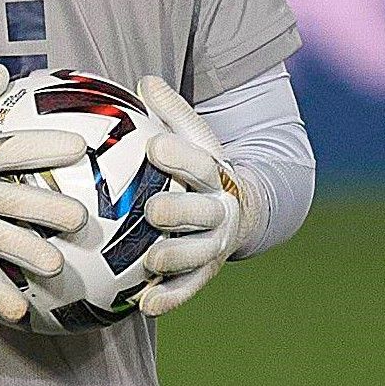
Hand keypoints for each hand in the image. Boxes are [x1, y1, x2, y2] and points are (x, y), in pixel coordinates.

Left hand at [130, 74, 245, 318]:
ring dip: (175, 258)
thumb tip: (144, 80)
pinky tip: (144, 305)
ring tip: (151, 261)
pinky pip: (186, 290)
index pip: (201, 163)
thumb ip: (171, 112)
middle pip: (203, 213)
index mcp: (215, 175)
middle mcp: (220, 212)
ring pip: (197, 255)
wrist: (240, 211)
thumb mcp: (193, 137)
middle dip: (181, 213)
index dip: (180, 156)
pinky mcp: (204, 274)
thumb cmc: (199, 169)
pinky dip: (168, 299)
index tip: (156, 146)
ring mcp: (214, 246)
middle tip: (153, 211)